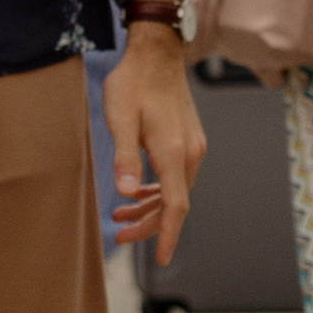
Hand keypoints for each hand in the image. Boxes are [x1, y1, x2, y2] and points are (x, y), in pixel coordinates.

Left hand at [105, 22, 204, 266]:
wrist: (156, 53)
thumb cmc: (133, 83)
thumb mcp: (120, 119)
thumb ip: (124, 157)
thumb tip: (125, 193)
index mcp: (174, 153)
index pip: (175, 206)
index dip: (166, 234)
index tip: (160, 260)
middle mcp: (191, 154)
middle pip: (174, 203)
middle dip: (148, 224)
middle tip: (118, 236)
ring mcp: (193, 147)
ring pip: (174, 190)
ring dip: (149, 207)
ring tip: (119, 218)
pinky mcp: (189, 140)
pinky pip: (176, 176)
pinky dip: (157, 189)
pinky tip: (135, 192)